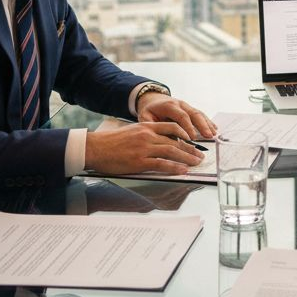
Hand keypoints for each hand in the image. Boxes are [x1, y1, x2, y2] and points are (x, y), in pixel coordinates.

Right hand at [84, 121, 203, 175]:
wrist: (95, 148)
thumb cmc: (110, 141)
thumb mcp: (131, 131)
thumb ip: (146, 134)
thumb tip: (160, 141)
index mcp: (145, 126)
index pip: (171, 127)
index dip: (185, 133)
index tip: (194, 140)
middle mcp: (147, 136)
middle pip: (175, 141)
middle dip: (191, 149)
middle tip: (200, 155)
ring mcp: (144, 149)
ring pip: (172, 152)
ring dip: (187, 158)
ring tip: (196, 163)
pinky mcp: (140, 162)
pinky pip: (162, 164)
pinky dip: (174, 167)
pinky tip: (183, 170)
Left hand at [136, 93, 216, 139]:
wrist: (152, 99)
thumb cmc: (149, 110)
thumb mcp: (145, 117)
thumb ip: (153, 127)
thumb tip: (162, 139)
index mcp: (169, 106)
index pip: (181, 116)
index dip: (188, 127)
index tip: (192, 138)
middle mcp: (180, 104)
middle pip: (194, 114)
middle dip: (202, 125)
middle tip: (209, 136)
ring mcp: (187, 106)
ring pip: (199, 114)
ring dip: (207, 124)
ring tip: (214, 134)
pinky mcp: (190, 109)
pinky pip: (201, 115)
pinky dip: (208, 122)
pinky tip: (214, 129)